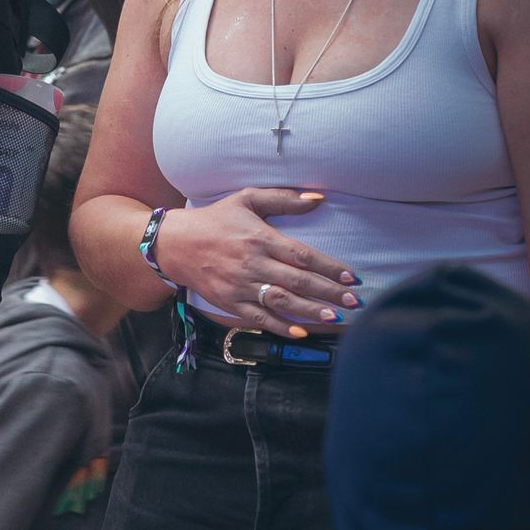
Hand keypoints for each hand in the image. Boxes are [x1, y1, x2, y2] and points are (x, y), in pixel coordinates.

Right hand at [152, 187, 357, 336]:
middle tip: (354, 302)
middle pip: (298, 281)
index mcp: (259, 238)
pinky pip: (258, 318)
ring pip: (282, 301)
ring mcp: (240, 285)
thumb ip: (283, 198)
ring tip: (335, 317)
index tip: (351, 277)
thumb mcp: (246, 199)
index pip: (302, 255)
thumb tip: (318, 198)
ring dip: (310, 311)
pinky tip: (301, 331)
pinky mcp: (229, 302)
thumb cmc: (215, 219)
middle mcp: (252, 263)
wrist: (174, 243)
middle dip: (329, 293)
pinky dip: (280, 326)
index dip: (329, 267)